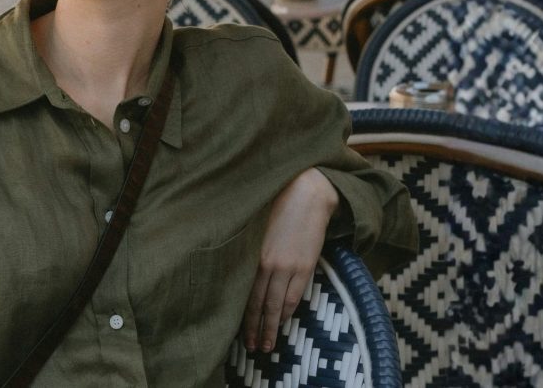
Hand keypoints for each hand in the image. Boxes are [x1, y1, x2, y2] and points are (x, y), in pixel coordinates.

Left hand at [242, 168, 338, 352]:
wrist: (307, 194)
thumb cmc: (276, 205)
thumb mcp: (254, 228)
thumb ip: (246, 249)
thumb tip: (235, 269)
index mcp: (252, 254)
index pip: (244, 294)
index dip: (242, 316)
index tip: (238, 332)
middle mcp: (267, 264)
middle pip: (258, 304)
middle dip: (254, 328)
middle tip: (251, 347)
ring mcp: (288, 267)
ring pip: (276, 305)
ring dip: (271, 327)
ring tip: (266, 344)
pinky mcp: (304, 266)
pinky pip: (294, 296)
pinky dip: (286, 312)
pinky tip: (282, 322)